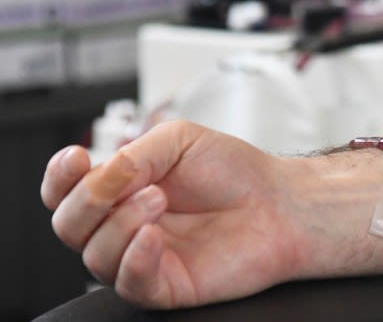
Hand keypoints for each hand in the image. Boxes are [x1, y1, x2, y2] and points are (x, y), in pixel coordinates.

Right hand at [41, 120, 306, 307]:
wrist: (279, 201)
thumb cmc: (234, 171)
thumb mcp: (178, 140)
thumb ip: (133, 153)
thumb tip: (103, 174)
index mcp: (122, 189)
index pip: (65, 192)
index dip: (59, 178)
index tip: (77, 158)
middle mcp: (125, 226)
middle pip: (69, 225)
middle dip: (90, 198)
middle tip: (133, 180)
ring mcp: (143, 257)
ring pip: (94, 255)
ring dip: (121, 223)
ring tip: (160, 199)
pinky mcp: (166, 286)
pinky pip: (129, 283)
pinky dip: (134, 258)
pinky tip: (154, 236)